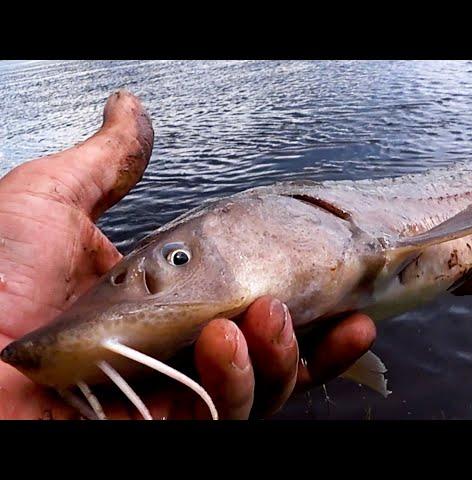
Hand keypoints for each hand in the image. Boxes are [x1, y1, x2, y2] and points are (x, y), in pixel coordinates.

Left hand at [0, 90, 375, 418]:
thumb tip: (130, 109)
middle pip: (267, 353)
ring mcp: (169, 394)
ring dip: (280, 356)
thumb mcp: (51, 203)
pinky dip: (239, 384)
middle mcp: (172, 349)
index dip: (294, 293)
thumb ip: (106, 163)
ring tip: (269, 318)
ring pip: (259, 389)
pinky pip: (225, 415)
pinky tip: (228, 345)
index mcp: (159, 300)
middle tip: (323, 305)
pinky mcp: (163, 428)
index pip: (243, 301)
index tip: (334, 276)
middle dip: (306, 334)